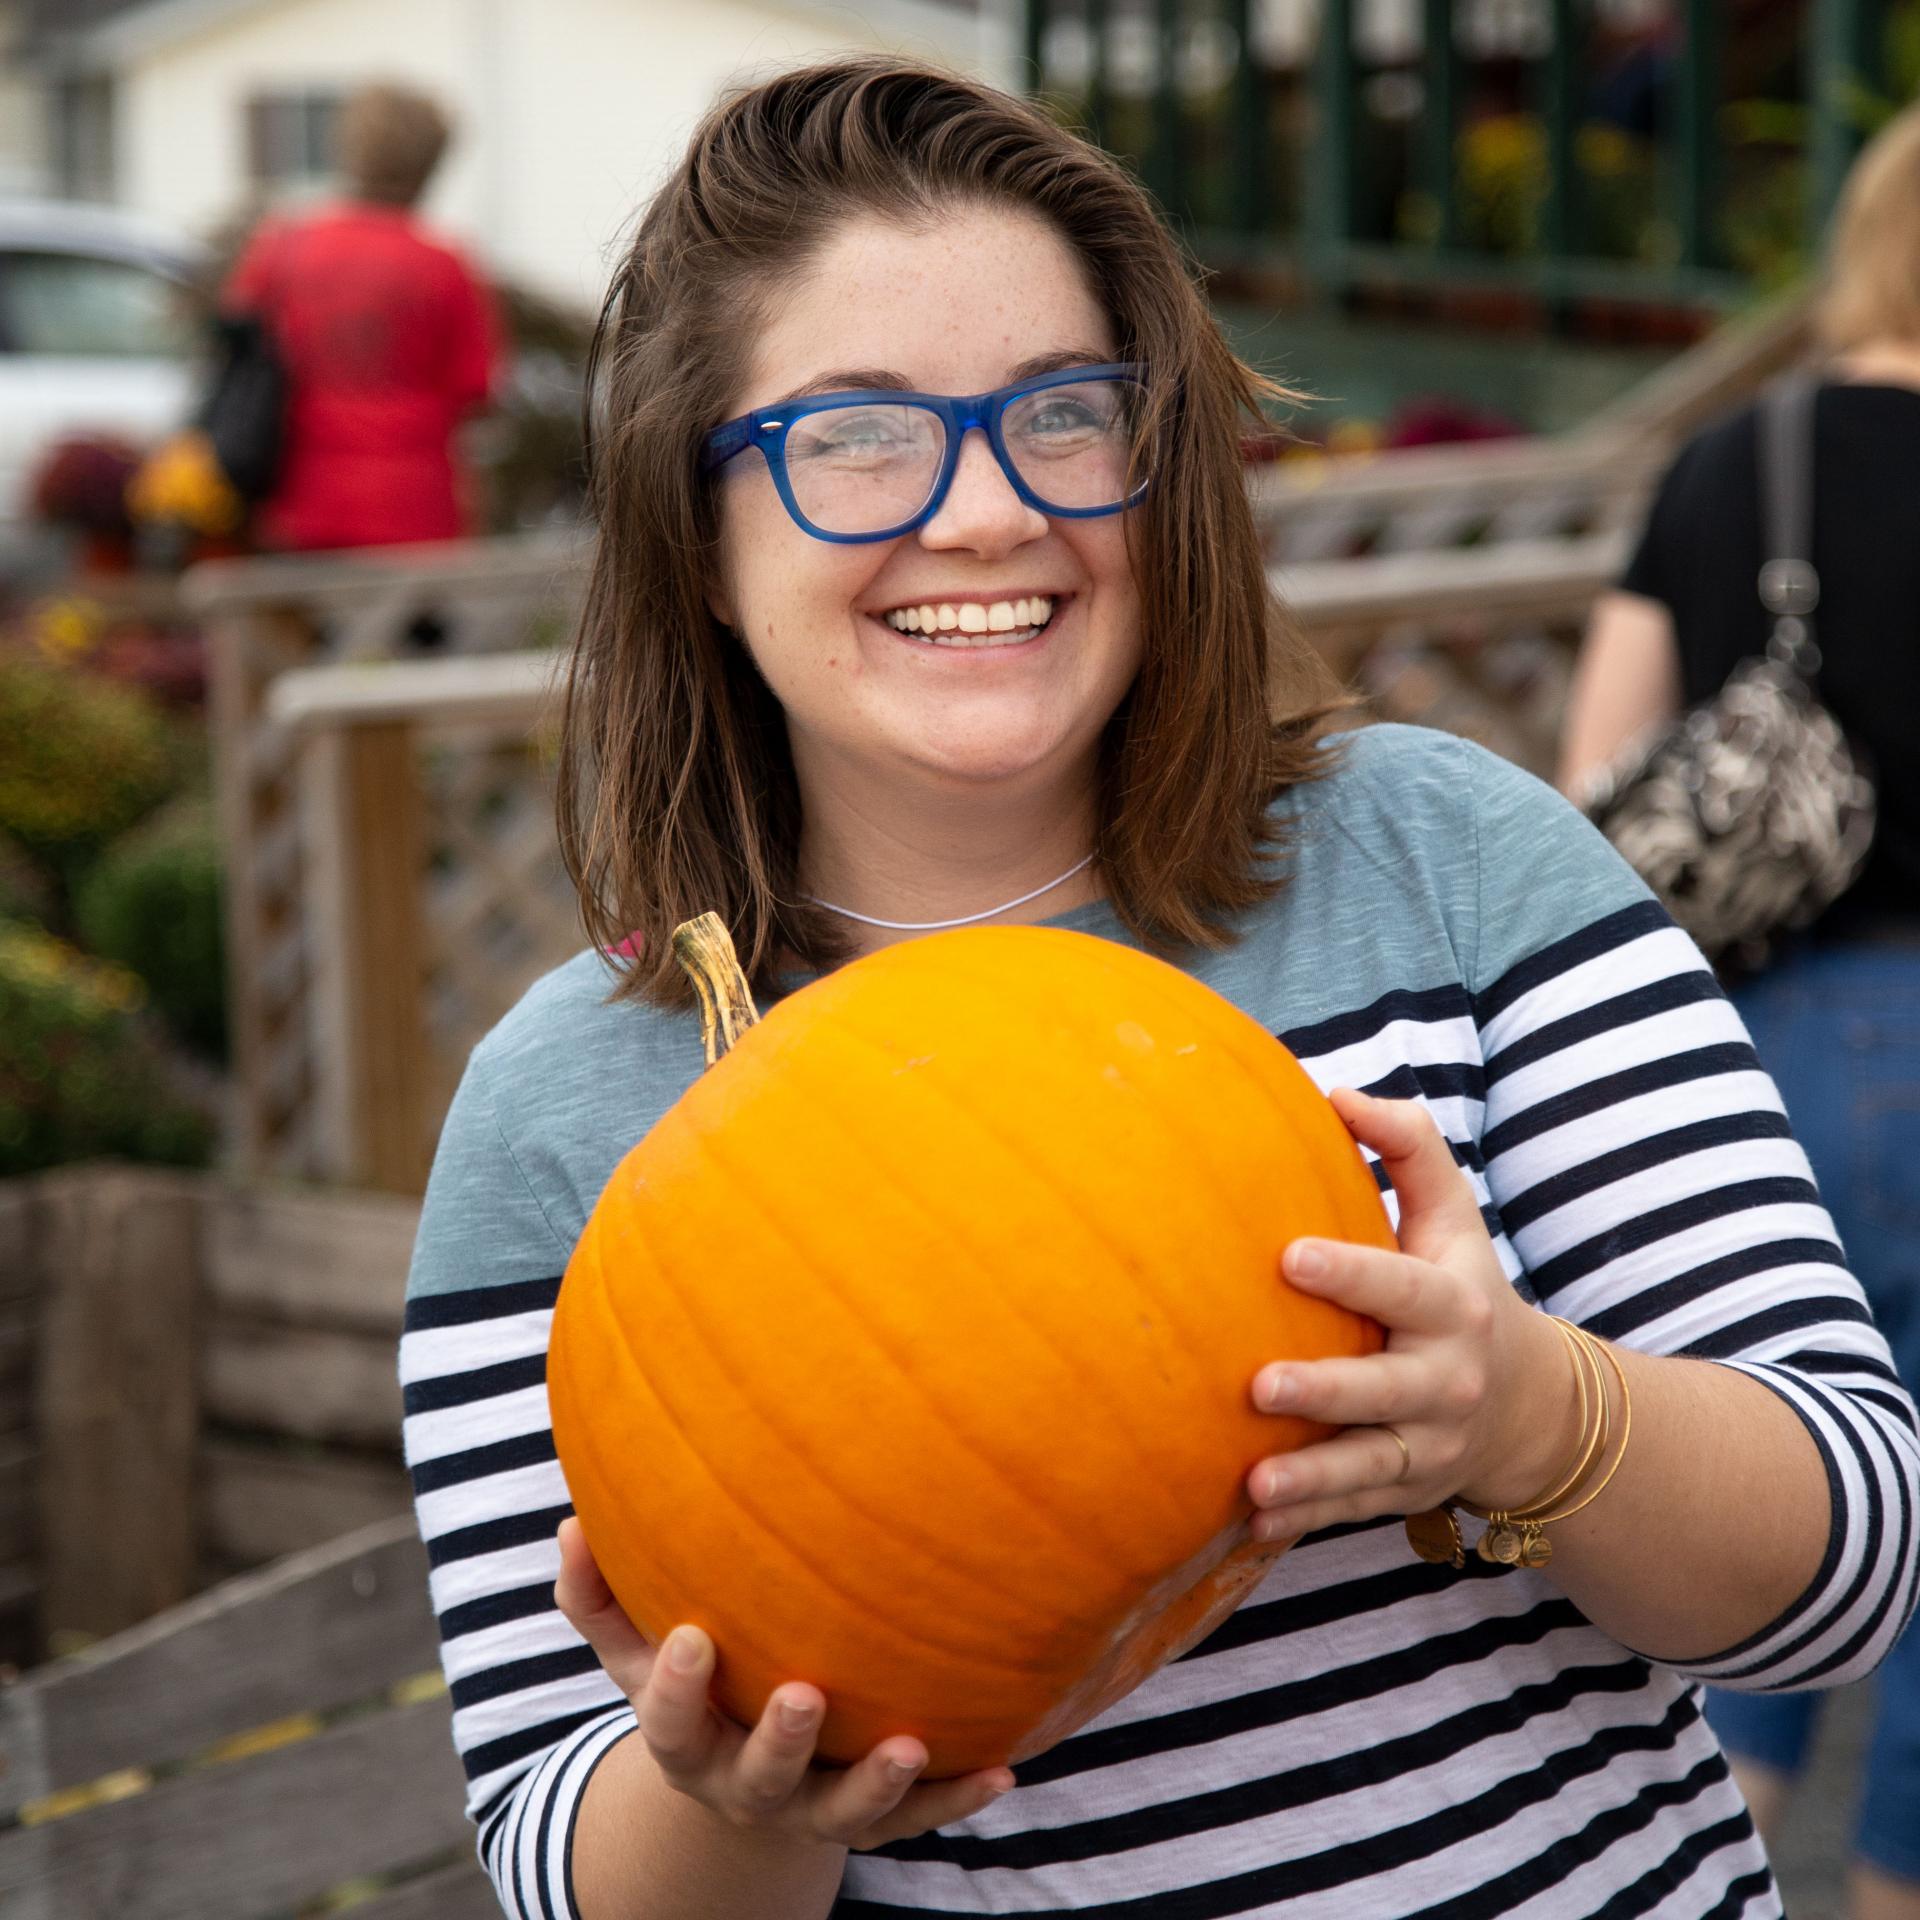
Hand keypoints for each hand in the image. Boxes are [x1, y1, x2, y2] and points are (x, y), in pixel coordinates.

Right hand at [553, 1517, 1014, 1848]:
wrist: (738, 1780)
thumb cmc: (690, 1678)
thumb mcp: (632, 1649)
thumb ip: (596, 1593)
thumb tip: (571, 1520)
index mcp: (689, 1742)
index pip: (671, 1723)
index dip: (677, 1687)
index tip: (694, 1634)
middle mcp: (746, 1784)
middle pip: (760, 1776)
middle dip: (781, 1739)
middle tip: (804, 1694)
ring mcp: (811, 1807)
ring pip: (844, 1811)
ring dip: (878, 1783)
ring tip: (912, 1744)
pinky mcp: (871, 1820)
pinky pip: (917, 1818)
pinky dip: (958, 1796)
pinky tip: (1003, 1765)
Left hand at [1245, 1088, 1572, 1539]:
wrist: (1532, 1406)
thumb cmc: (1463, 1285)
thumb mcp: (1453, 1213)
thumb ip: (1406, 1146)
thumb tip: (1333, 1092)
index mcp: (1451, 1306)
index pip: (1399, 1286)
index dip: (1349, 1272)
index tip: (1288, 1257)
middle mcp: (1444, 1381)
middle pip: (1384, 1391)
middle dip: (1325, 1390)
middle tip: (1258, 1384)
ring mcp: (1428, 1445)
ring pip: (1369, 1467)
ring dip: (1311, 1480)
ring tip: (1253, 1484)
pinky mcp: (1406, 1492)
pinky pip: (1354, 1510)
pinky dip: (1308, 1521)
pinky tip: (1253, 1525)